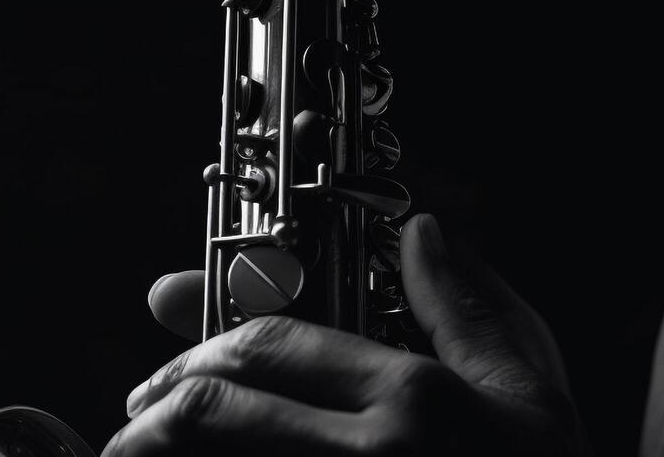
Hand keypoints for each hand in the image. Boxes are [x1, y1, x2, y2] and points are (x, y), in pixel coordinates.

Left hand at [100, 214, 586, 455]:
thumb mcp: (526, 384)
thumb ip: (464, 305)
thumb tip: (421, 229)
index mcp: (414, 401)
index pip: (274, 347)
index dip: (202, 347)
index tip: (172, 364)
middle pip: (220, 414)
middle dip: (157, 409)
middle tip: (137, 414)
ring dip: (159, 455)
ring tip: (139, 453)